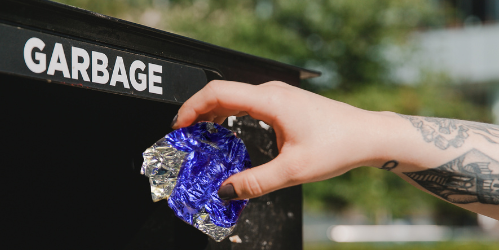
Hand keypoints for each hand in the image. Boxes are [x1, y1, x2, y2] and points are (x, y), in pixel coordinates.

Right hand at [172, 80, 389, 198]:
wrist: (369, 136)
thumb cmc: (339, 145)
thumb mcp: (293, 171)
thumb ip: (255, 182)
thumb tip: (226, 191)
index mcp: (270, 100)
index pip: (217, 93)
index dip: (192, 107)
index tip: (179, 127)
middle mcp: (271, 91)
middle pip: (222, 93)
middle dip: (198, 113)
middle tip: (185, 137)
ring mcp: (278, 95)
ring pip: (234, 97)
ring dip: (213, 114)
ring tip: (202, 137)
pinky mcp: (283, 102)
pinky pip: (247, 103)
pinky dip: (230, 115)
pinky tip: (228, 133)